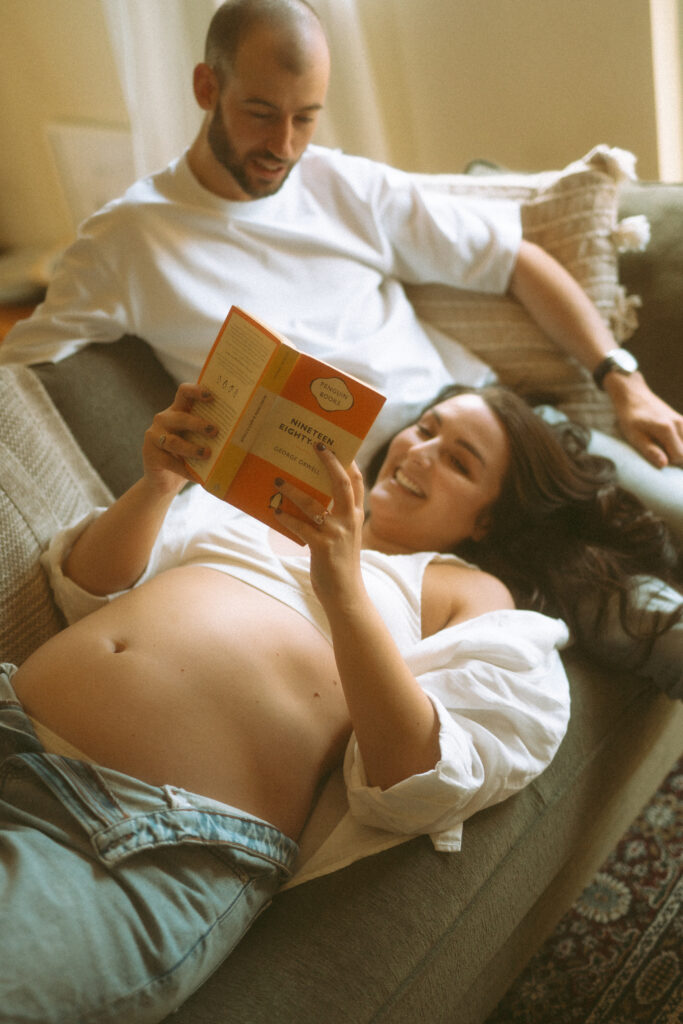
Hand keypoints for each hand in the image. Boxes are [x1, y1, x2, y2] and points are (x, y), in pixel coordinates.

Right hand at [142, 383, 217, 494]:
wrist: (165, 480)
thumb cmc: (187, 456)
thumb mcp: (197, 441)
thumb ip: (209, 434)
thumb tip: (238, 436)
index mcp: (178, 410)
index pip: (184, 392)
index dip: (196, 391)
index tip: (212, 397)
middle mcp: (164, 420)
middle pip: (181, 417)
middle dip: (198, 424)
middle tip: (215, 431)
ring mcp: (154, 437)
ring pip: (174, 441)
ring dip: (192, 449)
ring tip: (207, 454)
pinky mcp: (151, 455)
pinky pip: (170, 462)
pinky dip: (186, 471)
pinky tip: (199, 478)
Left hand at [271, 445, 365, 606]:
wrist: (346, 595)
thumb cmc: (339, 564)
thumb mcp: (342, 537)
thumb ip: (333, 518)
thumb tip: (306, 497)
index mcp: (355, 516)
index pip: (356, 482)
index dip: (348, 461)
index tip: (335, 444)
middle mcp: (349, 520)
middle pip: (342, 482)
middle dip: (329, 462)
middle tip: (315, 445)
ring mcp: (337, 533)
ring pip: (313, 503)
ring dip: (293, 490)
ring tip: (278, 480)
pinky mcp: (322, 546)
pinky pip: (300, 526)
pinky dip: (285, 517)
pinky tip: (274, 511)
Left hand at [606, 373, 682, 467]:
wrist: (634, 396)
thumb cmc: (631, 418)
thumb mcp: (634, 436)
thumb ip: (650, 451)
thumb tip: (664, 465)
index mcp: (667, 429)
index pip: (680, 457)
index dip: (669, 463)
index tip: (657, 458)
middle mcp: (679, 424)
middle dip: (675, 458)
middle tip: (658, 452)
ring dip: (678, 450)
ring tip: (661, 446)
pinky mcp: (682, 421)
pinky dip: (679, 443)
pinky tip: (667, 441)